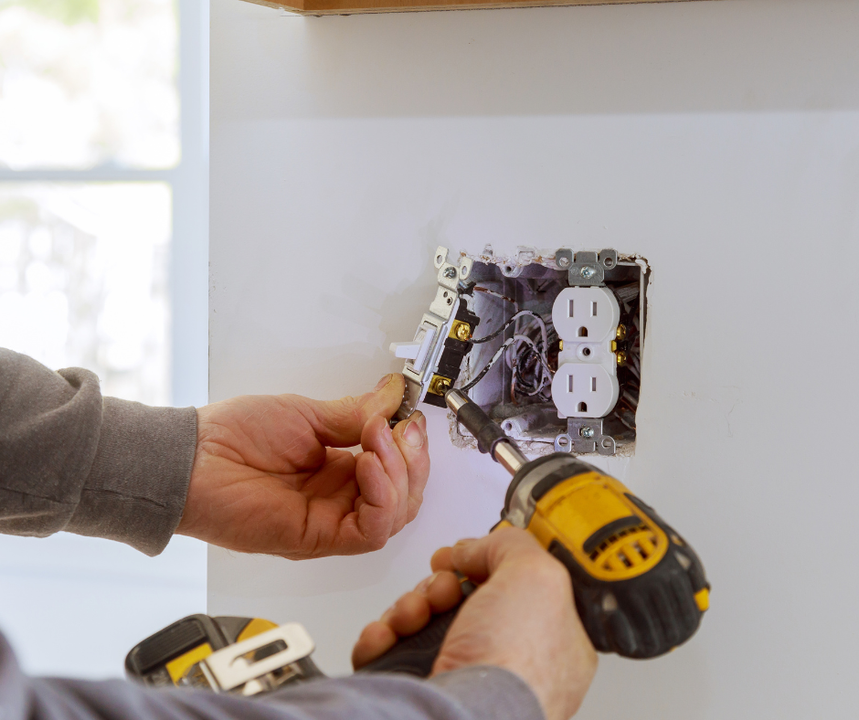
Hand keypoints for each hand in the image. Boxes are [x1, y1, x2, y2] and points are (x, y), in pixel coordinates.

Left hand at [176, 374, 429, 558]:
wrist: (193, 459)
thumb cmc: (233, 437)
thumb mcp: (305, 414)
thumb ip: (354, 413)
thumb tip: (392, 395)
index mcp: (339, 470)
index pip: (397, 470)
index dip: (410, 447)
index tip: (408, 416)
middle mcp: (339, 499)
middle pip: (405, 496)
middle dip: (413, 460)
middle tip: (401, 428)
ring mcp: (331, 520)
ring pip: (395, 516)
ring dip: (399, 475)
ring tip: (376, 439)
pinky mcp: (318, 538)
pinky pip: (370, 531)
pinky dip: (381, 497)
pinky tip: (368, 465)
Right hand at [352, 528, 597, 719]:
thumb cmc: (515, 668)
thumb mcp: (537, 576)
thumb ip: (512, 546)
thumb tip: (477, 547)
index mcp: (550, 640)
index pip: (516, 587)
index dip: (487, 564)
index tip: (468, 553)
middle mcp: (506, 662)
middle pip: (461, 599)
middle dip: (440, 583)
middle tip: (442, 589)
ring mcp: (461, 678)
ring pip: (423, 621)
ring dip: (408, 605)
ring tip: (413, 616)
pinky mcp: (420, 689)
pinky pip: (390, 650)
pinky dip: (382, 636)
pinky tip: (387, 635)